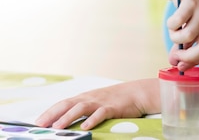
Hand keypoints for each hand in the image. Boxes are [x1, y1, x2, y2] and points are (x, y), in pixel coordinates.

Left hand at [35, 79, 158, 129]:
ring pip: (81, 108)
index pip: (63, 103)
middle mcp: (91, 98)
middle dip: (53, 114)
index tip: (37, 121)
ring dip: (68, 117)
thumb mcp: (98, 101)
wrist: (138, 92)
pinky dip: (92, 120)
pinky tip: (85, 127)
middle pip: (68, 104)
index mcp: (85, 97)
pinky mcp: (113, 107)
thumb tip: (65, 120)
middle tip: (41, 125)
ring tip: (58, 127)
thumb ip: (84, 108)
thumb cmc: (117, 99)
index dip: (50, 111)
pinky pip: (101, 113)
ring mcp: (101, 102)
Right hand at [166, 0, 198, 71]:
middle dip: (187, 56)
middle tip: (175, 56)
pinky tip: (172, 20)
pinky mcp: (191, 2)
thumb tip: (175, 64)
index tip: (180, 66)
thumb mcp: (191, 31)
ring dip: (175, 36)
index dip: (194, 62)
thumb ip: (184, 48)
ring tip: (174, 30)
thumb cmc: (190, 13)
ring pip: (188, 35)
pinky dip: (171, 25)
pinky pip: (177, 22)